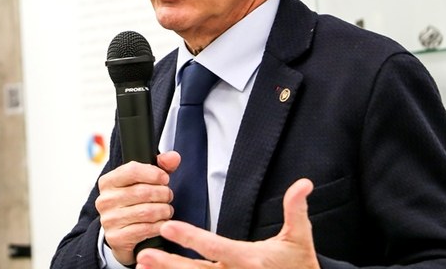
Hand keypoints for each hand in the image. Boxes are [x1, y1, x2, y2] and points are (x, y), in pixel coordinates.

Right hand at [96, 151, 180, 265]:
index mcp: (108, 181)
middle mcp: (105, 200)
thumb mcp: (143, 181)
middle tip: (168, 196)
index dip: (153, 173)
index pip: (132, 170)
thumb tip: (174, 157)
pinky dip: (159, 226)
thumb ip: (160, 166)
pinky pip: (145, 229)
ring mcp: (109, 220)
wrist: (121, 234)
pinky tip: (162, 223)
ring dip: (163, 210)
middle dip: (163, 193)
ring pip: (146, 212)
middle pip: (142, 192)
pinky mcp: (116, 238)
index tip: (165, 178)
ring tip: (167, 210)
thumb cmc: (134, 203)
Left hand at [135, 178, 319, 268]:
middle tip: (144, 253)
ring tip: (142, 265)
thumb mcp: (299, 237)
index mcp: (249, 259)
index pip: (215, 247)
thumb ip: (296, 210)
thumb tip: (303, 184)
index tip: (169, 226)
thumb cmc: (299, 265)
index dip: (191, 237)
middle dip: (168, 262)